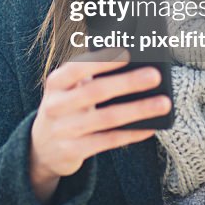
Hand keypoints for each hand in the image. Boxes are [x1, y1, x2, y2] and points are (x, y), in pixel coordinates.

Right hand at [28, 49, 170, 204]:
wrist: (41, 148)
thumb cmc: (65, 109)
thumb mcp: (67, 91)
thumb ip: (88, 77)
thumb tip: (130, 66)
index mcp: (55, 83)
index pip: (76, 68)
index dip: (101, 61)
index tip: (127, 54)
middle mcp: (55, 105)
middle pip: (95, 91)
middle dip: (127, 82)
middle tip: (154, 75)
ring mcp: (63, 130)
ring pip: (106, 118)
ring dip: (138, 109)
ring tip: (163, 103)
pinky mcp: (73, 151)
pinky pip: (108, 141)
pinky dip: (131, 133)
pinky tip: (150, 127)